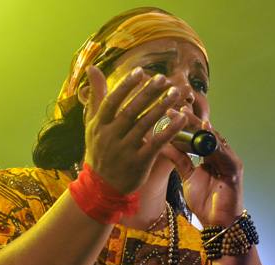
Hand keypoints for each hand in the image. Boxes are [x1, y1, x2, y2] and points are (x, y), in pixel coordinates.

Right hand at [82, 66, 188, 193]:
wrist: (103, 186)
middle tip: (163, 79)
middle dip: (148, 93)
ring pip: (145, 125)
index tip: (140, 71)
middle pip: (131, 111)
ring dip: (161, 107)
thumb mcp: (93, 125)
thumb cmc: (100, 150)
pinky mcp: (139, 162)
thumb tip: (93, 67)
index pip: (112, 101)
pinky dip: (169, 130)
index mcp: (99, 125)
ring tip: (174, 93)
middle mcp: (111, 136)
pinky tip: (181, 118)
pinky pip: (157, 143)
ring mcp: (125, 150)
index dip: (125, 86)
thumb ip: (96, 96)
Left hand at [161, 108, 243, 225]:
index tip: (170, 112)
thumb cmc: (205, 201)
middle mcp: (221, 155)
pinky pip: (223, 152)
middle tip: (175, 108)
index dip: (185, 123)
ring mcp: (230, 160)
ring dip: (200, 127)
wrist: (218, 222)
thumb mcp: (188, 177)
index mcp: (211, 156)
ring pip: (214, 139)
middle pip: (206, 133)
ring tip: (186, 115)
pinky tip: (205, 130)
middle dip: (191, 120)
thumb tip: (163, 144)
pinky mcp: (234, 169)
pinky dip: (213, 141)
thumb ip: (179, 160)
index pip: (198, 135)